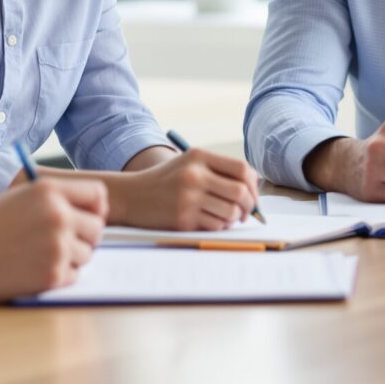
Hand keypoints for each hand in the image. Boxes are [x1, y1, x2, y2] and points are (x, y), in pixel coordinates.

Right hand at [0, 179, 106, 301]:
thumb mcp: (18, 197)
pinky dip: (59, 275)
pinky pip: (73, 275)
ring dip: (71, 257)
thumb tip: (94, 209)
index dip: (95, 207)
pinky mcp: (53, 274)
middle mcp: (59, 215)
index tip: (86, 217)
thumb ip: (54, 198)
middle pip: (98, 227)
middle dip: (84, 236)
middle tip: (62, 242)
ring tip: (41, 256)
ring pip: (87, 254)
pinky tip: (34, 270)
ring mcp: (58, 246)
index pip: (98, 194)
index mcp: (49, 190)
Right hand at [113, 147, 260, 229]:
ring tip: (224, 217)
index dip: (253, 185)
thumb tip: (253, 192)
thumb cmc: (165, 182)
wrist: (130, 196)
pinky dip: (218, 227)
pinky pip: (215, 226)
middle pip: (240, 192)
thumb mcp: (188, 164)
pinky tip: (208, 221)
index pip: (242, 169)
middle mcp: (194, 175)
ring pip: (231, 212)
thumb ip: (218, 172)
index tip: (251, 195)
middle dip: (249, 206)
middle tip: (245, 213)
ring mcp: (188, 198)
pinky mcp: (183, 219)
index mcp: (198, 156)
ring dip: (233, 219)